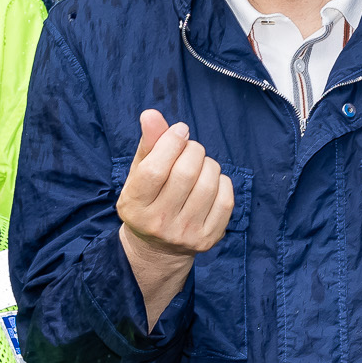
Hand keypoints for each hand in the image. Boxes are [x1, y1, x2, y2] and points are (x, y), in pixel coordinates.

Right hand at [116, 109, 232, 328]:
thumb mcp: (139, 173)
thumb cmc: (148, 200)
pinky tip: (211, 181)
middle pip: (186, 173)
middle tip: (189, 149)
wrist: (158, 248)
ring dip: (208, 163)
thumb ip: (147, 143)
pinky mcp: (208, 239)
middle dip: (192, 150)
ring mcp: (186, 234)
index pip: (155, 170)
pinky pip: (226, 198)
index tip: (179, 131)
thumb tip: (151, 114)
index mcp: (135, 206)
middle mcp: (159, 223)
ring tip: (199, 165)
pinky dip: (222, 181)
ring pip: (209, 183)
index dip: (171, 142)